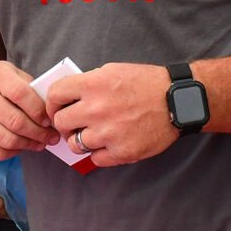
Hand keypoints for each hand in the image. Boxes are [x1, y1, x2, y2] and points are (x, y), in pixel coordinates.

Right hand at [0, 60, 57, 159]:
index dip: (40, 111)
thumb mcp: (11, 72)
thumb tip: (51, 112)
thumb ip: (30, 88)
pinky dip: (13, 152)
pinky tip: (21, 147)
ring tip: (40, 143)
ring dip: (29, 145)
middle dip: (39, 133)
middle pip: (16, 122)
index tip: (50, 120)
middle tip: (51, 137)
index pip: (22, 95)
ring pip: (8, 140)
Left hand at [46, 63, 176, 167]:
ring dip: (80, 141)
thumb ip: (88, 83)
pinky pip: (95, 159)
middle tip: (74, 125)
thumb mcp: (113, 71)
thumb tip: (66, 96)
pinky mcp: (121, 152)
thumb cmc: (146, 83)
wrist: (178, 100)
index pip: (54, 95)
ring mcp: (108, 133)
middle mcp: (96, 109)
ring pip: (74, 145)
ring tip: (92, 135)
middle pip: (60, 123)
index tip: (56, 109)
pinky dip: (98, 153)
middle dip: (65, 124)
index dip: (52, 104)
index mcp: (92, 84)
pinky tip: (108, 144)